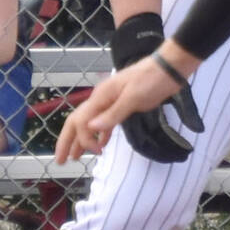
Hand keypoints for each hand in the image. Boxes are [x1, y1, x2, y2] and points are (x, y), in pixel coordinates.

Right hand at [55, 55, 185, 161]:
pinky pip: (105, 122)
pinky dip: (101, 135)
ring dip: (81, 140)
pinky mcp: (122, 105)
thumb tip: (91, 128)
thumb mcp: (134, 97)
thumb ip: (113, 113)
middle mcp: (101, 99)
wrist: (169, 69)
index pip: (81, 120)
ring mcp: (111, 102)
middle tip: (60, 161)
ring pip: (90, 123)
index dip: (83, 139)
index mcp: (101, 96)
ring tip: (75, 157)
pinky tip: (100, 145)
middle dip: (67, 141)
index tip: (98, 152)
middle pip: (77, 121)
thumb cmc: (152, 80)